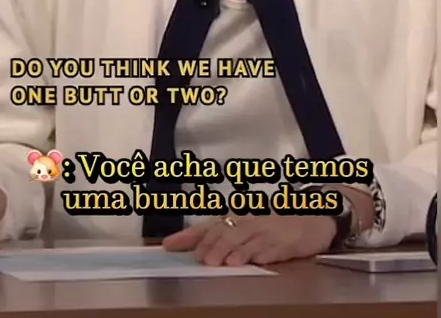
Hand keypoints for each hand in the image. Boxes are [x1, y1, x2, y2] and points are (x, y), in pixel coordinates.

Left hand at [163, 212, 336, 265]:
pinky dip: (264, 253)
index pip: (209, 226)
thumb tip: (195, 251)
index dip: (189, 235)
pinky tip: (256, 260)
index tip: (168, 245)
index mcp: (239, 222)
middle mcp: (251, 224)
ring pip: (249, 240)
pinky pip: (275, 248)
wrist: (315, 219)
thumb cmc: (278, 228)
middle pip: (228, 232)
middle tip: (201, 259)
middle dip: (213, 245)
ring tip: (224, 262)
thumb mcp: (249, 231)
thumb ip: (225, 240)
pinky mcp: (288, 243)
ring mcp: (270, 232)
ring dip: (235, 250)